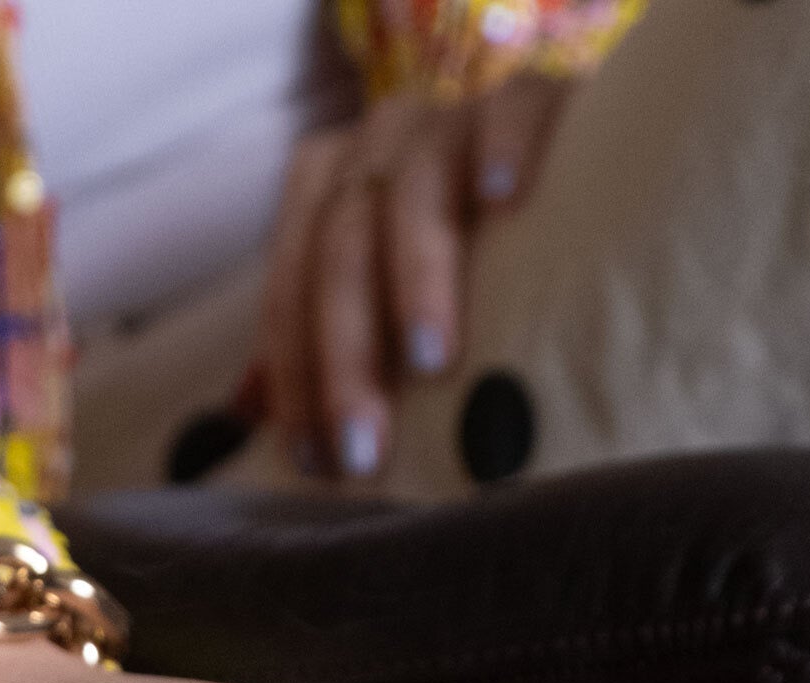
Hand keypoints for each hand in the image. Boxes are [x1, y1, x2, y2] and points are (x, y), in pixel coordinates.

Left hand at [261, 75, 569, 477]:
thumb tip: (243, 411)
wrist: (566, 175)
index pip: (291, 286)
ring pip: (413, 192)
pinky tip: (505, 196)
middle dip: (346, 355)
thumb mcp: (382, 306)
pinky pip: (510, 110)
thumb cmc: (463, 264)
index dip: (296, 377)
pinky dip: (503, 148)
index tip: (315, 461)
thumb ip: (313, 341)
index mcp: (328, 188)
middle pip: (340, 247)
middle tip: (364, 445)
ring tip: (430, 359)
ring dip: (415, 280)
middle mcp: (378, 142)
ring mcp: (451, 118)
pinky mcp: (531, 95)